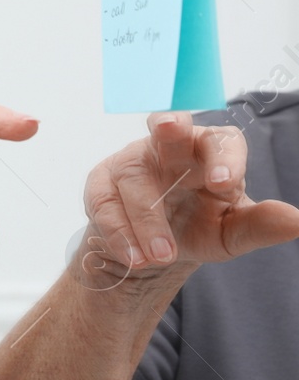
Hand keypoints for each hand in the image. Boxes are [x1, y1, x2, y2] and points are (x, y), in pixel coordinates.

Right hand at [78, 112, 298, 285]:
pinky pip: (105, 203)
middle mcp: (169, 148)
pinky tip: (134, 256)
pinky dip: (120, 232)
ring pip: (135, 179)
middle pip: (170, 127)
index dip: (224, 158)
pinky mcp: (101, 184)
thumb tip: (298, 221)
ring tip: (162, 256)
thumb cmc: (197, 227)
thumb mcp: (230, 234)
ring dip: (147, 220)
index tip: (225, 184)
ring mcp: (131, 162)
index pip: (221, 142)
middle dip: (169, 123)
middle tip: (170, 126)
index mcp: (209, 153)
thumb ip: (260, 225)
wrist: (150, 250)